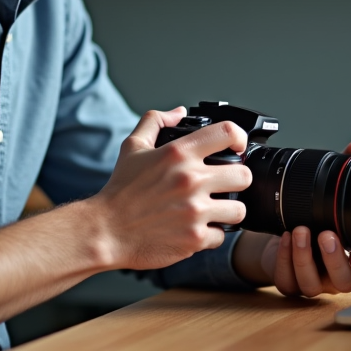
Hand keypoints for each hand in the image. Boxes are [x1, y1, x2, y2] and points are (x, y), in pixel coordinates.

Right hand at [91, 107, 252, 271]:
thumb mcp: (133, 146)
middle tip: (225, 185)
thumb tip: (179, 111)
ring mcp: (195, 211)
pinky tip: (197, 229)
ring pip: (239, 209)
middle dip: (237, 179)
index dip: (239, 138)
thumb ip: (156, 121)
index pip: (228, 133)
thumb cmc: (120, 190)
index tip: (237, 148)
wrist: (106, 230)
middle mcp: (191, 180)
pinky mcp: (194, 239)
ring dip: (229, 210)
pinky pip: (221, 237)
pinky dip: (211, 235)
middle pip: (244, 175)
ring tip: (214, 210)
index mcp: (179, 153)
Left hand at [233, 138, 350, 296]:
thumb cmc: (319, 219)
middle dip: (334, 259)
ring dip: (303, 258)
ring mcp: (313, 280)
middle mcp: (335, 272)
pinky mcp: (290, 282)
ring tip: (297, 231)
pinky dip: (284, 261)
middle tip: (324, 234)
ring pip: (312, 285)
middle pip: (343, 281)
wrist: (285, 237)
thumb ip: (350, 171)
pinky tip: (282, 240)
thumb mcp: (335, 195)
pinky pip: (287, 282)